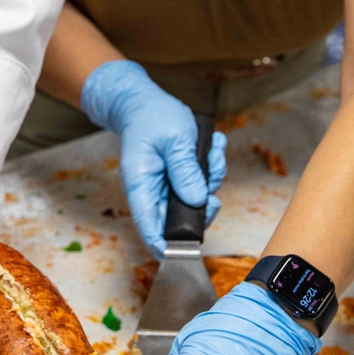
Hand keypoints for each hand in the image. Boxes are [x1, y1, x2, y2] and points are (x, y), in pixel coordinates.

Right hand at [81, 60, 225, 256]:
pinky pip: (202, 184)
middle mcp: (153, 192)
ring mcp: (167, 187)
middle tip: (213, 188)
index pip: (149, 228)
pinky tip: (212, 146)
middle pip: (179, 221)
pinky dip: (212, 167)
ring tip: (212, 151)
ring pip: (196, 201)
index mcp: (141, 186)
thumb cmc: (152, 117)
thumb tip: (198, 200)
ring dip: (211, 179)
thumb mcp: (173, 139)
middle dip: (204, 205)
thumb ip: (185, 170)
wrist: (144, 102)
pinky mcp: (180, 179)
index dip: (167, 246)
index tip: (188, 251)